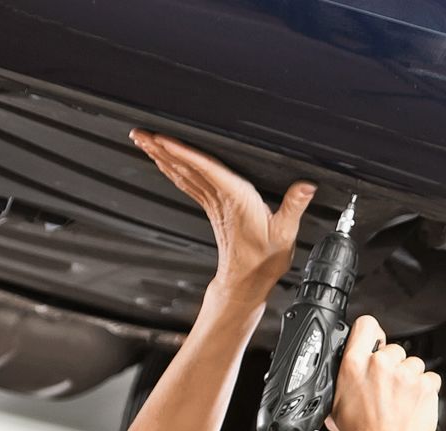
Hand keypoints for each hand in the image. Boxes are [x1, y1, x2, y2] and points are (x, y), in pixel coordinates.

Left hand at [130, 128, 315, 304]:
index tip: (163, 138)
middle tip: (140, 133)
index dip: (183, 152)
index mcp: (234, 197)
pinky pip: (187, 183)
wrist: (246, 283)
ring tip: (144, 141)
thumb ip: (294, 206)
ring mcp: (212, 203)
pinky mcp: (212, 208)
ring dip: (161, 156)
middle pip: (184, 167)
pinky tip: (164, 161)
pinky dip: (173, 168)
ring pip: (181, 174)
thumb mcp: (285, 233)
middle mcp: (218, 197)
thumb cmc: (263, 260)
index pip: (203, 168)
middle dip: (161, 149)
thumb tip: (306, 186)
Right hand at [325, 315, 441, 430]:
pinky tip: (411, 406)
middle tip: (385, 391)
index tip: (375, 343)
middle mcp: (380, 365)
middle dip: (391, 366)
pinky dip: (424, 390)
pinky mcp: (426, 384)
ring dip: (408, 379)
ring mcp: (405, 374)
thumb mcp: (334, 407)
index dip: (372, 334)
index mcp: (353, 366)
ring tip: (399, 402)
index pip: (366, 325)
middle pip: (392, 349)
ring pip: (412, 364)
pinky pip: (429, 378)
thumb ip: (342, 381)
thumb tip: (345, 370)